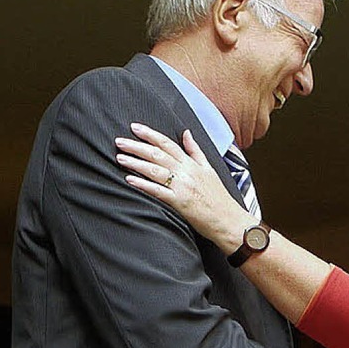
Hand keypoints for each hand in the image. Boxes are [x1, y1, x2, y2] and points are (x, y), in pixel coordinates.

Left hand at [115, 124, 250, 247]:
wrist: (229, 220)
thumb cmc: (219, 198)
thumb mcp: (209, 169)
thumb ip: (195, 151)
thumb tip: (186, 132)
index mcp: (192, 164)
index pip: (168, 144)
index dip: (150, 134)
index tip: (134, 127)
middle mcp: (187, 172)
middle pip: (158, 154)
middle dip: (137, 146)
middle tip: (119, 141)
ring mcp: (183, 186)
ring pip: (155, 170)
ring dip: (136, 163)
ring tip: (120, 158)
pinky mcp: (180, 202)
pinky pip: (158, 191)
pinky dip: (144, 184)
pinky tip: (130, 179)